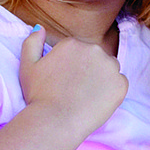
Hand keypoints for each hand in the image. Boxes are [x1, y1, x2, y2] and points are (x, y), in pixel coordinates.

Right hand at [20, 27, 127, 141]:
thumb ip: (32, 43)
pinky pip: (119, 85)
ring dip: (102, 80)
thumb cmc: (39, 96)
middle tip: (77, 92)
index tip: (66, 84)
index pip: (79, 53)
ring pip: (109, 70)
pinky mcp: (121, 83)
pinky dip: (112, 93)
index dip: (73, 70)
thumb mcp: (27, 66)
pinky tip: (97, 103)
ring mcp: (110, 66)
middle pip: (96, 59)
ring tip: (87, 97)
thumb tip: (40, 28)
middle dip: (89, 72)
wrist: (55, 121)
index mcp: (73, 43)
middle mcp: (94, 49)